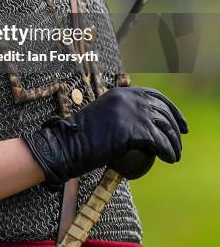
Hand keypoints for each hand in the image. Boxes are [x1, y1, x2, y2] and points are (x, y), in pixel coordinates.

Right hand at [22, 86, 187, 185]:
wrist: (70, 143)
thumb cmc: (84, 135)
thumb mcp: (106, 116)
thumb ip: (124, 114)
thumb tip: (146, 124)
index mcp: (123, 92)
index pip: (155, 96)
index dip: (172, 109)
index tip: (180, 123)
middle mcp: (129, 98)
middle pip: (163, 111)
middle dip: (176, 126)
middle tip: (180, 140)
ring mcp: (132, 113)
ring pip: (164, 126)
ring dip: (174, 142)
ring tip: (176, 154)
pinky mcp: (133, 130)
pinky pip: (159, 142)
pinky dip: (168, 151)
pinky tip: (170, 159)